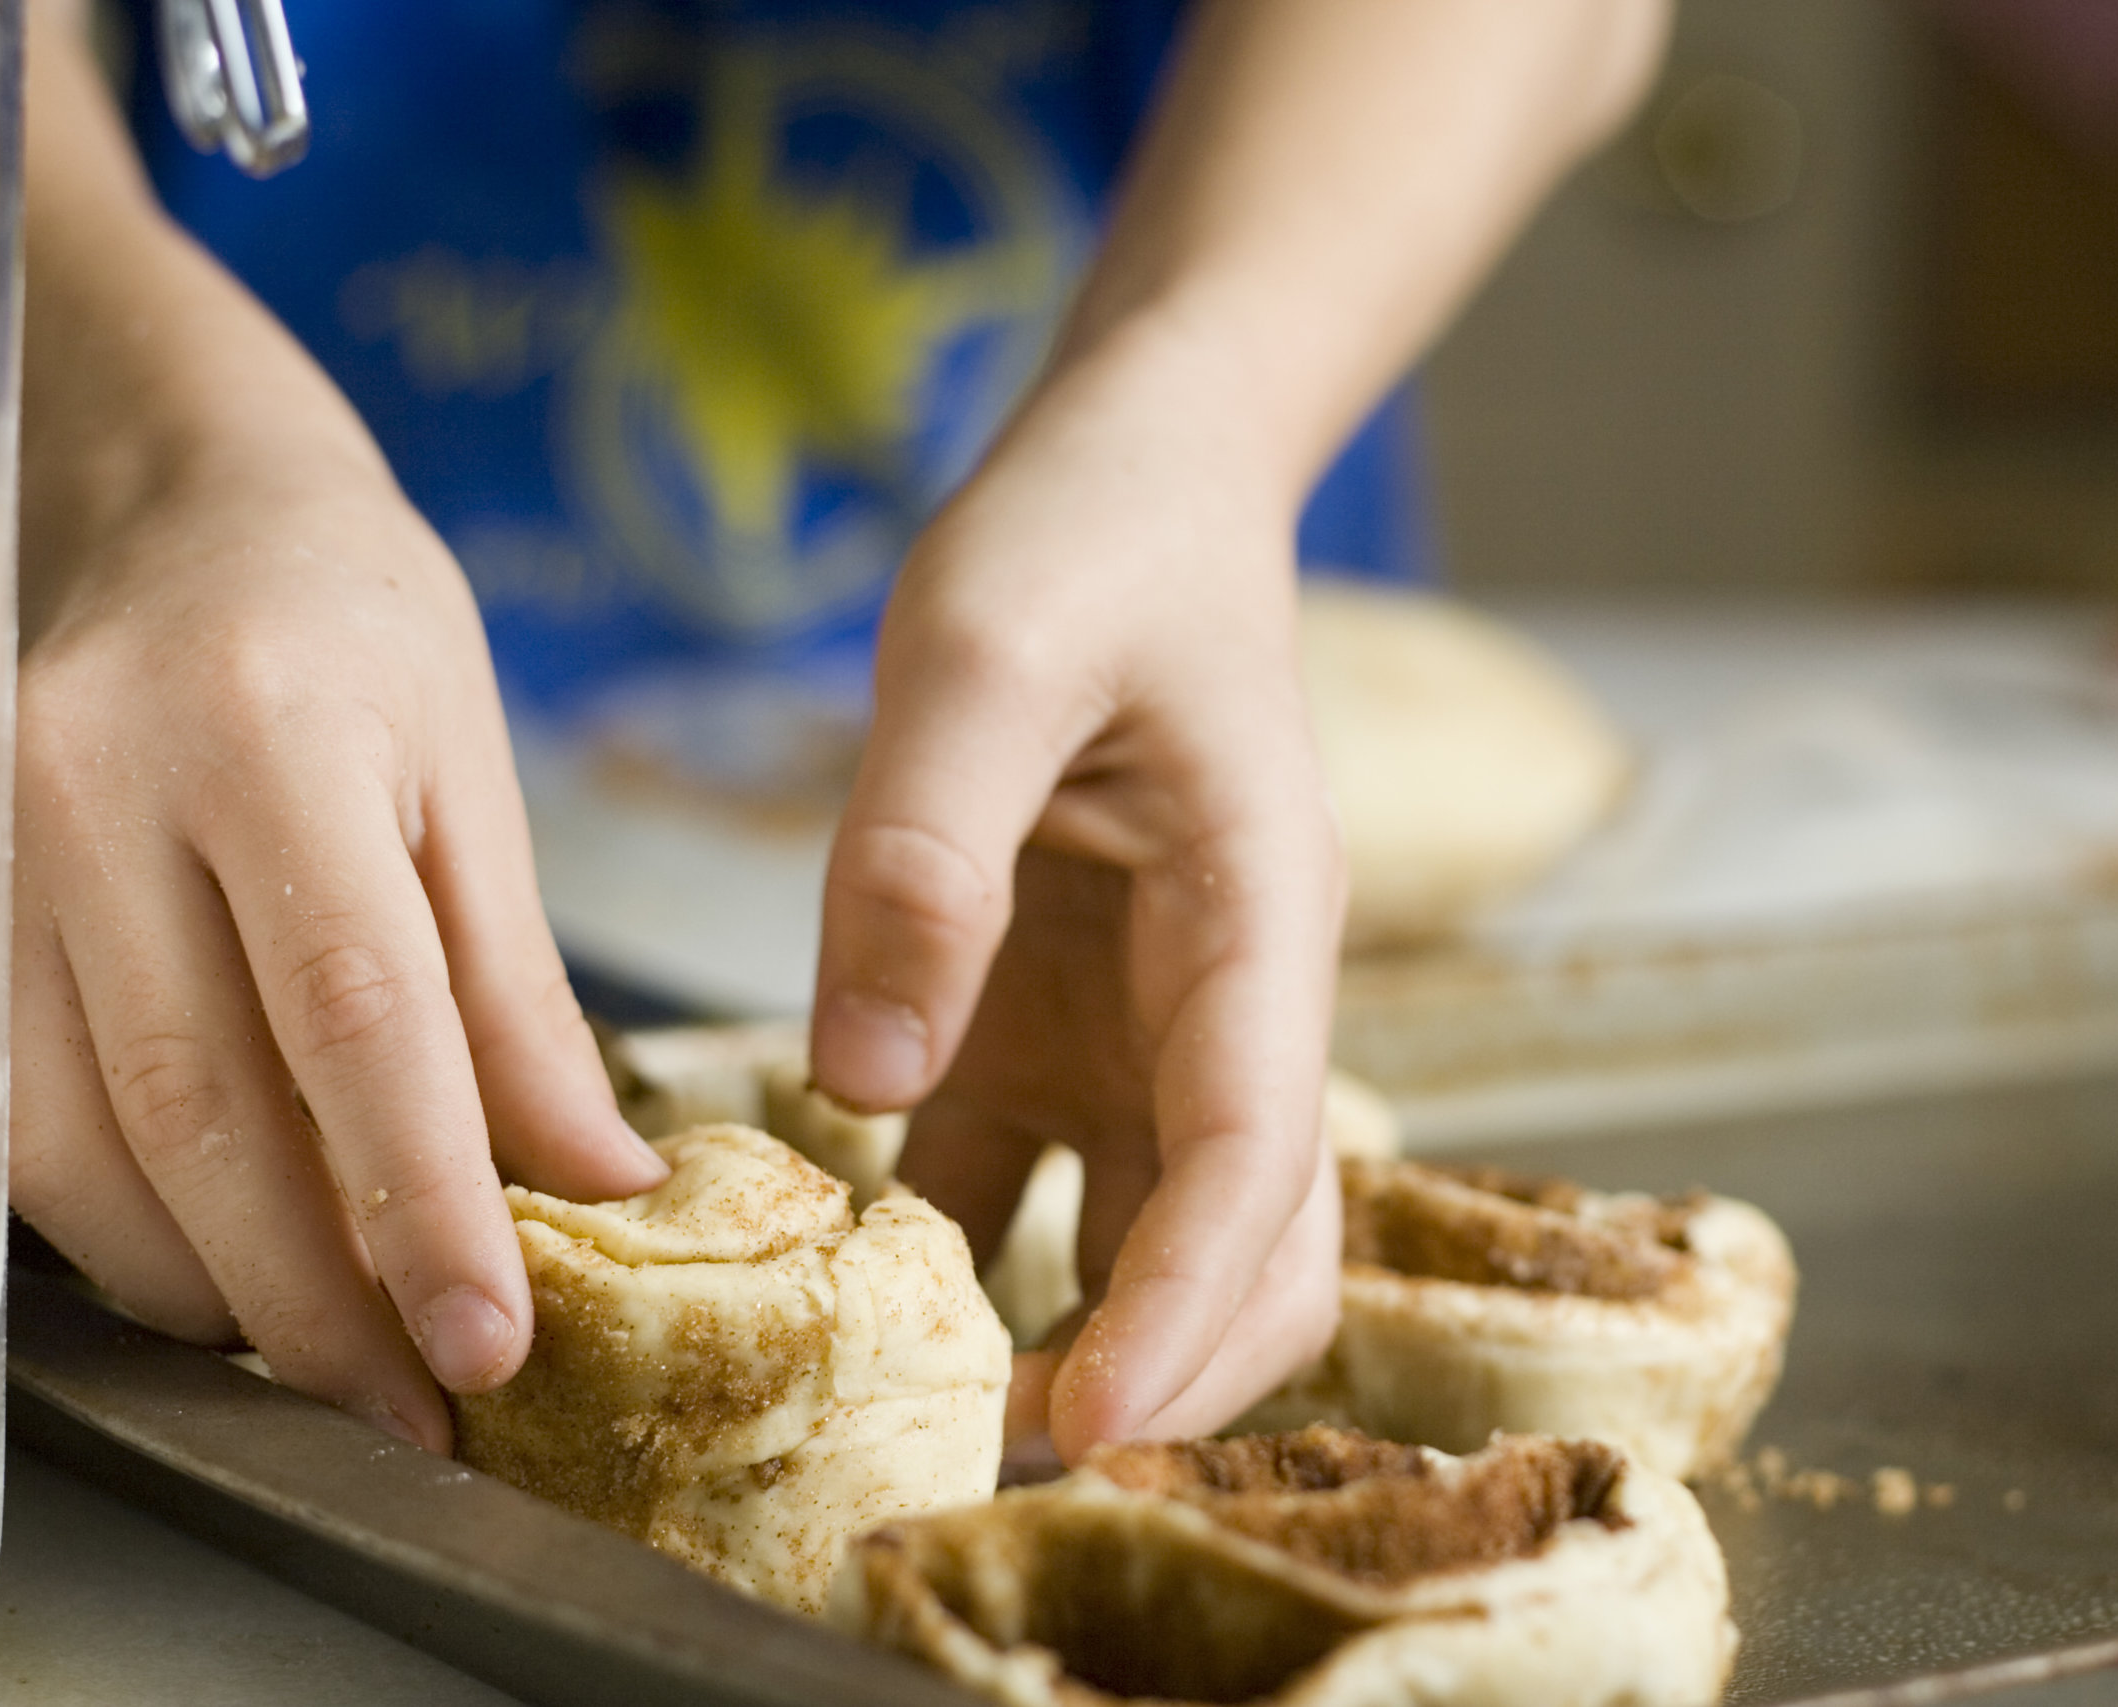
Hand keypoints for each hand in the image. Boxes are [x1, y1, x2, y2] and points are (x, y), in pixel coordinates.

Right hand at [11, 460, 666, 1451]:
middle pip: (201, 1108)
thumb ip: (518, 993)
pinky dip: (117, 1229)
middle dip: (315, 1295)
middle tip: (418, 1402)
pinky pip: (10, 1119)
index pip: (354, 1015)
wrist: (176, 505)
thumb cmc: (350, 629)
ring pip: (77, 1144)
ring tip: (334, 1357)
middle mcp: (93, 787)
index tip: (486, 1344)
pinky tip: (215, 1270)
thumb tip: (591, 1179)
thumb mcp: (471, 778)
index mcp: (270, 736)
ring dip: (209, 1287)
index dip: (420, 1203)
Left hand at [811, 322, 1345, 1460]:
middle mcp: (1234, 998)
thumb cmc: (1091, 534)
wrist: (1143, 477)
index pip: (1257, 1153)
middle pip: (1252, 1245)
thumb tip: (863, 1079)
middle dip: (1161, 1372)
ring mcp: (1155, 1023)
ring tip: (926, 1422)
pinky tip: (858, 1291)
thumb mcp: (985, 648)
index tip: (1082, 1426)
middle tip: (996, 1466)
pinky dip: (971, 1256)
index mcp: (1259, 915)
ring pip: (1161, 1237)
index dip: (1183, 1307)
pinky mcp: (1069, 1020)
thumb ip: (924, 851)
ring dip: (1076, 1339)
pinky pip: (1037, 1177)